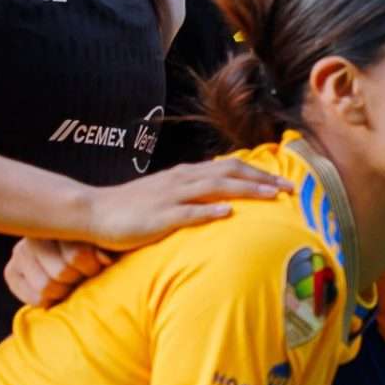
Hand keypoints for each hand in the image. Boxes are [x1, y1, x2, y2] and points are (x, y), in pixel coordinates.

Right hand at [7, 235, 106, 308]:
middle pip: (61, 272)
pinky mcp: (11, 271)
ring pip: (46, 286)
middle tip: (78, 275)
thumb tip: (104, 259)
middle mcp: (35, 233)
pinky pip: (34, 297)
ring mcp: (20, 251)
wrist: (76, 261)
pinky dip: (47, 300)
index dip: (90, 266)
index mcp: (59, 220)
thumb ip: (106, 246)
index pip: (76, 254)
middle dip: (75, 278)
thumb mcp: (106, 243)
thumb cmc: (97, 249)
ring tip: (67, 282)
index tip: (95, 265)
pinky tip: (53, 291)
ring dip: (62, 290)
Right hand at [73, 156, 284, 247]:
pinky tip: (228, 213)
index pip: (228, 168)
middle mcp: (181, 180)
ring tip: (272, 196)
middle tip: (290, 188)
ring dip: (246, 190)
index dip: (257, 172)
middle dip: (262, 179)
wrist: (94, 212)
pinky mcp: (159, 216)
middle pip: (229, 173)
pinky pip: (188, 212)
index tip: (283, 181)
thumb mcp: (167, 197)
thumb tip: (220, 200)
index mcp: (185, 175)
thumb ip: (192, 196)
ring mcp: (170, 197)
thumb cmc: (132, 209)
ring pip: (215, 188)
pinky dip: (209, 211)